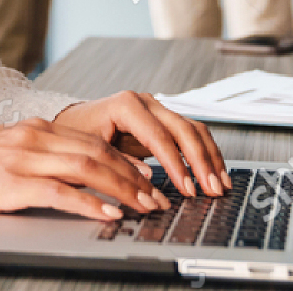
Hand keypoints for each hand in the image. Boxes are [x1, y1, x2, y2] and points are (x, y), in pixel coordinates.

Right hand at [0, 116, 170, 222]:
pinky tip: (107, 213)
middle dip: (131, 176)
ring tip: (142, 206)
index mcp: (38, 127)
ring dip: (120, 189)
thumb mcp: (14, 146)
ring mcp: (26, 159)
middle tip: (154, 196)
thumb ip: (45, 152)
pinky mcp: (15, 184)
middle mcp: (36, 137)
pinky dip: (89, 203)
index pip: (92, 140)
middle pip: (97, 152)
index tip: (146, 176)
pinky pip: (61, 193)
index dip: (124, 159)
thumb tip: (81, 168)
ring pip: (86, 169)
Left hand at [54, 92, 229, 199]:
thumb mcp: (93, 150)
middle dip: (200, 161)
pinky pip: (191, 133)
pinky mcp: (162, 120)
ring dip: (209, 157)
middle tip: (211, 189)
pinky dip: (205, 153)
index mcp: (126, 105)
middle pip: (183, 128)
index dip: (176, 164)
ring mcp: (156, 109)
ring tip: (220, 184)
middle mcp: (145, 103)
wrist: (72, 121)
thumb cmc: (78, 134)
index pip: (159, 135)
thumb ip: (121, 164)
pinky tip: (214, 172)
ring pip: (193, 128)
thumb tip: (149, 183)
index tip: (187, 188)